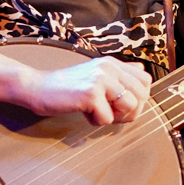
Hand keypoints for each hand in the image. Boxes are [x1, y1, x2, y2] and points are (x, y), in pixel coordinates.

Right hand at [23, 57, 152, 125]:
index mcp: (113, 63)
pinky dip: (96, 121)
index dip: (139, 98)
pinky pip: (108, 118)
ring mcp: (100, 79)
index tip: (122, 105)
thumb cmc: (66, 87)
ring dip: (115, 117)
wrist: (37, 87)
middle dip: (131, 112)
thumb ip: (119, 74)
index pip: (145, 80)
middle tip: (111, 114)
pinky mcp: (90, 94)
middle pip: (142, 95)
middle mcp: (109, 67)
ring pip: (130, 106)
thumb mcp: (96, 74)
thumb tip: (142, 73)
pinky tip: (84, 113)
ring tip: (98, 113)